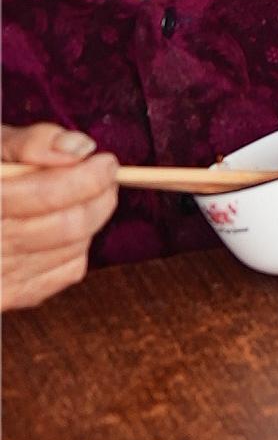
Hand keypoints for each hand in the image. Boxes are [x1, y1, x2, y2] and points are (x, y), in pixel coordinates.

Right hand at [0, 123, 117, 309]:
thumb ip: (31, 142)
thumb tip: (79, 148)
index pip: (46, 194)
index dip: (87, 177)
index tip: (104, 161)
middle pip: (67, 226)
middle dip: (99, 198)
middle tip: (106, 179)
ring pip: (74, 249)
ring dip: (90, 220)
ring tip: (81, 200)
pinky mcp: (7, 297)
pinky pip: (67, 272)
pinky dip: (76, 247)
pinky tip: (58, 229)